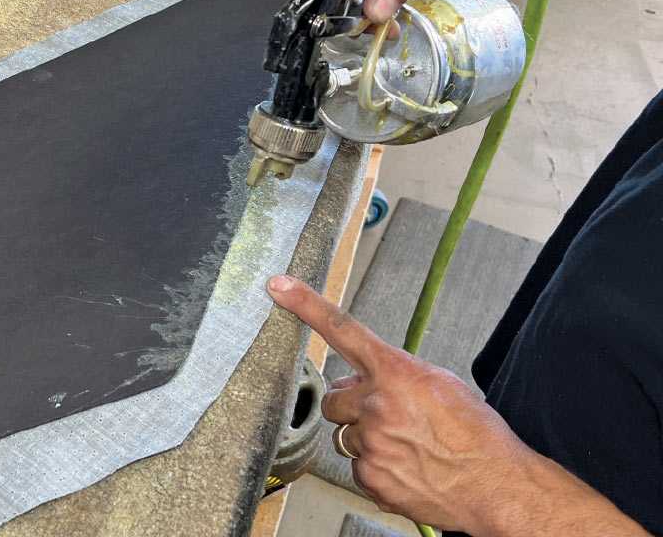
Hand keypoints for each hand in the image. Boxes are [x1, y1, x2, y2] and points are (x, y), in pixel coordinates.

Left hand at [266, 275, 537, 532]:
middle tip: (388, 417)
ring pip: (345, 434)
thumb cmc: (477, 435)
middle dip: (353, 406)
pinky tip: (405, 468)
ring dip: (366, 438)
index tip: (279, 287)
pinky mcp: (369, 476)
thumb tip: (369, 374)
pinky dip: (376, 468)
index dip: (305, 304)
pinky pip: (356, 466)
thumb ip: (397, 373)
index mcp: (395, 372)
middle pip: (335, 398)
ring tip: (405, 446)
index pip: (340, 328)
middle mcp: (376, 403)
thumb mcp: (442, 384)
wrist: (497, 487)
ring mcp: (370, 441)